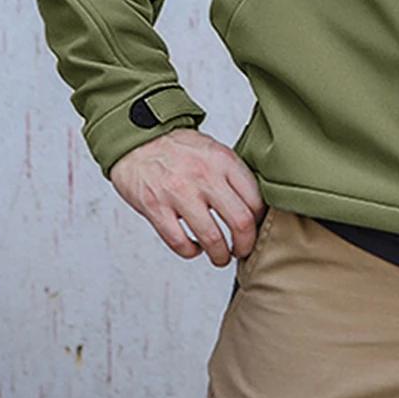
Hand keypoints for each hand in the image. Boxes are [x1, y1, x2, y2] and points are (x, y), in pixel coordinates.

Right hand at [109, 128, 267, 266]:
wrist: (138, 140)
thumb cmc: (178, 148)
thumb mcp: (214, 150)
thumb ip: (232, 174)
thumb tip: (254, 204)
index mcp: (223, 161)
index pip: (255, 198)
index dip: (261, 221)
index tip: (257, 229)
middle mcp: (205, 176)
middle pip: (240, 221)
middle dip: (245, 245)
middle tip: (243, 251)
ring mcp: (180, 193)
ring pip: (212, 238)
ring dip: (220, 255)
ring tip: (220, 257)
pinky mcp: (156, 208)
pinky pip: (180, 242)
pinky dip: (191, 252)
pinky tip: (194, 248)